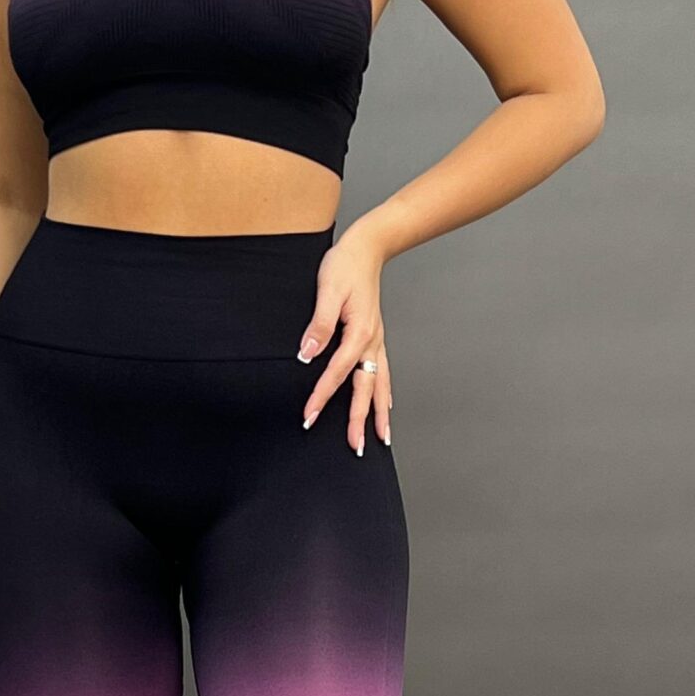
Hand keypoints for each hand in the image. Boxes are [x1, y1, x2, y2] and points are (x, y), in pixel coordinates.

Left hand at [296, 225, 392, 454]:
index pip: (337, 373)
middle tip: (354, 447)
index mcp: (358, 333)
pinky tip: (385, 406)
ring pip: (380, 385)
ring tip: (382, 440)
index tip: (309, 418)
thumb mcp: (327, 291)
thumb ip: (319, 324)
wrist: (367, 248)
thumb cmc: (345, 266)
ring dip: (380, 414)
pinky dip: (385, 393)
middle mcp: (372, 342)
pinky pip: (384, 372)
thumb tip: (308, 352)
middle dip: (360, 421)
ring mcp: (377, 341)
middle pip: (366, 389)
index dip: (322, 397)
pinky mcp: (376, 338)